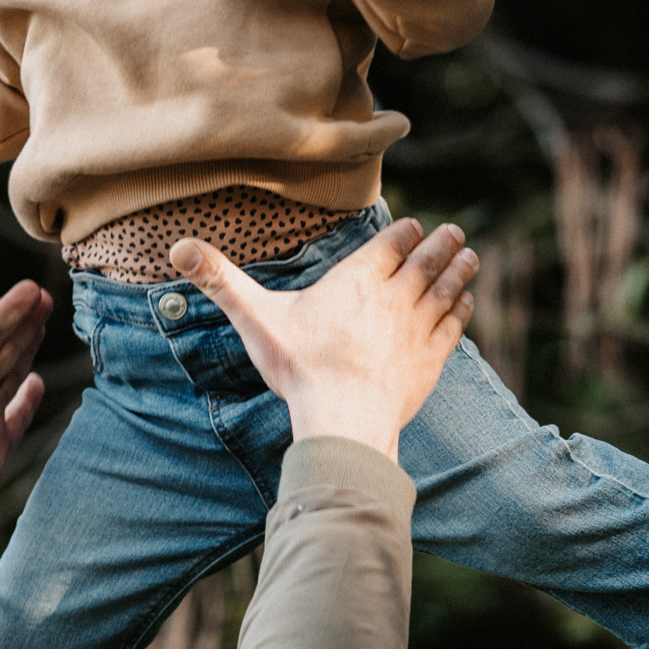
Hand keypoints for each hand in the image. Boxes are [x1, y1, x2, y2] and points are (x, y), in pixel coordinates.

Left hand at [0, 279, 52, 578]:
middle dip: (23, 321)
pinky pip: (16, 414)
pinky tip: (37, 384)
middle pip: (4, 348)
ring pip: (12, 374)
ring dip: (27, 349)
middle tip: (45, 295)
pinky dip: (28, 398)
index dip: (10, 311)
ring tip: (44, 323)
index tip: (32, 289)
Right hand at [172, 217, 474, 457]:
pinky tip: (466, 302)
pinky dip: (462, 309)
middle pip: (428, 259)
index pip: (394, 242)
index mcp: (360, 277)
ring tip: (470, 256)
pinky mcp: (431, 360)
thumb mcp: (256, 318)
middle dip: (442, 243)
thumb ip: (220, 280)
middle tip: (454, 232)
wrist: (344, 420)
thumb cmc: (300, 368)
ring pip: (447, 288)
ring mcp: (418, 327)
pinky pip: (453, 326)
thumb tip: (177, 247)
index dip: (406, 232)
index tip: (414, 227)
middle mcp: (397, 295)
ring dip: (460, 269)